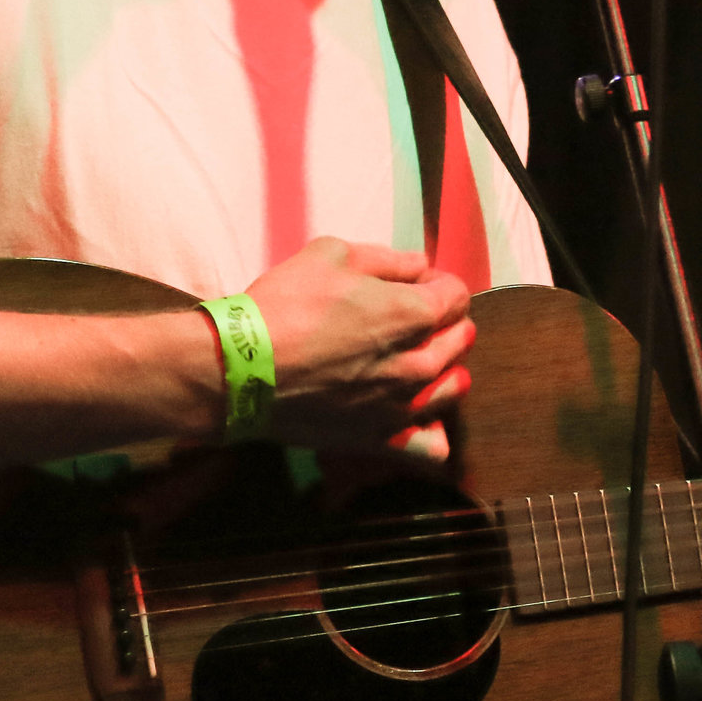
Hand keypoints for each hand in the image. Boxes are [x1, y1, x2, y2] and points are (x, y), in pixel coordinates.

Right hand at [240, 238, 472, 454]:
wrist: (240, 369)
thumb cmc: (285, 304)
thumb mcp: (334, 255)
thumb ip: (389, 260)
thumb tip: (420, 268)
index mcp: (413, 313)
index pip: (457, 294)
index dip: (439, 283)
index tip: (417, 283)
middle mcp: (420, 363)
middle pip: (462, 338)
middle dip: (444, 321)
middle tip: (411, 318)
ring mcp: (403, 406)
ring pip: (453, 387)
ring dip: (443, 368)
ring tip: (415, 360)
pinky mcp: (380, 438)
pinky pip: (430, 444)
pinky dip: (431, 430)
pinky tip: (414, 414)